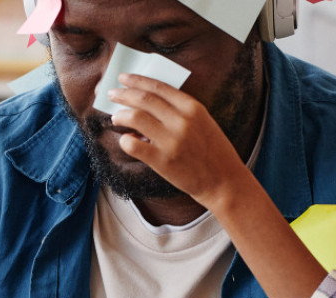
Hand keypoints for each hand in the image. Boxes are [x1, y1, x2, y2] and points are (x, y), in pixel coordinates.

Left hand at [106, 73, 253, 207]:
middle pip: (143, 99)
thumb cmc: (213, 151)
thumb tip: (147, 102)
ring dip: (120, 115)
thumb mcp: (203, 122)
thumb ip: (180, 110)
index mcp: (193, 108)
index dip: (137, 80)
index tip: (123, 77)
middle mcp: (182, 121)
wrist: (223, 181)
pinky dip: (124, 140)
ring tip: (116, 117)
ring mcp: (171, 141)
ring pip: (135, 117)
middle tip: (112, 94)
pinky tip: (126, 140)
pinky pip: (132, 144)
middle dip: (123, 94)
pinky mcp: (162, 161)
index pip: (158, 87)